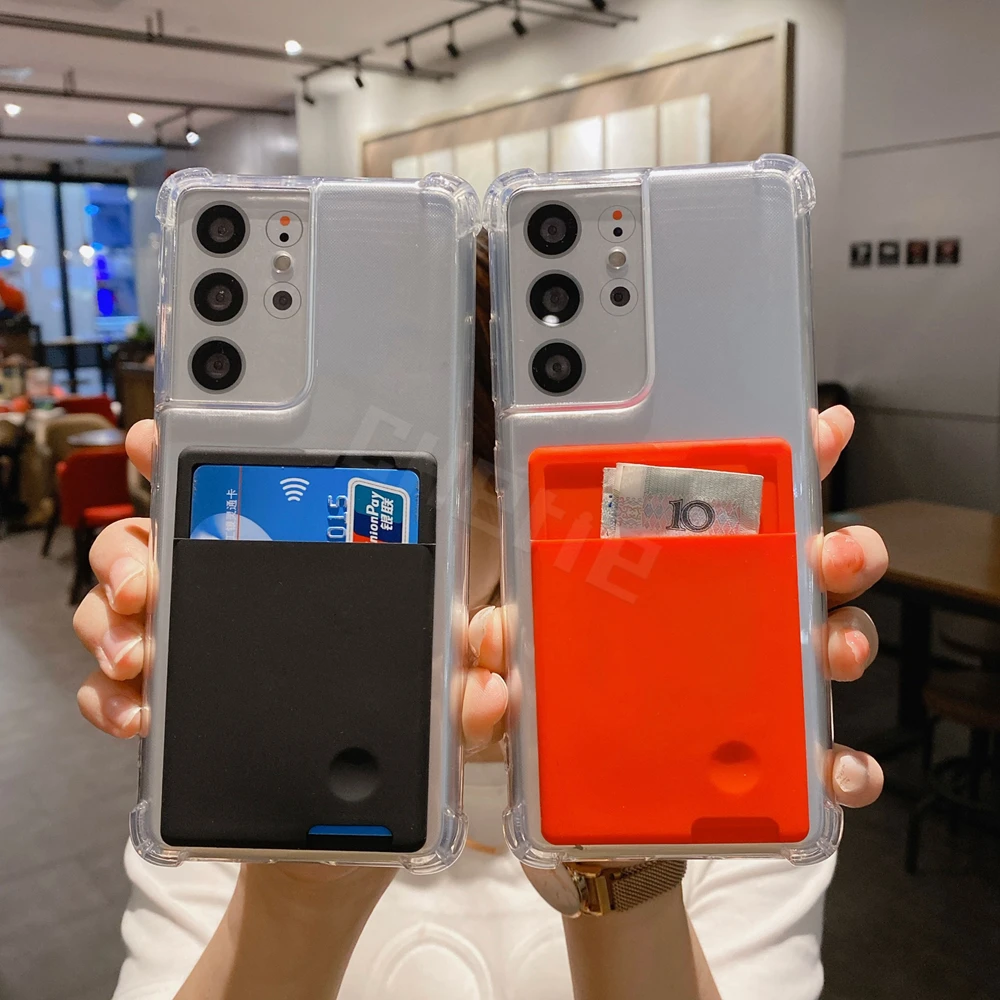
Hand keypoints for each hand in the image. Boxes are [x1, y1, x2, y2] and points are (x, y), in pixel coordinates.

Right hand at [72, 418, 508, 896]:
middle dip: (133, 552)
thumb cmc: (393, 764)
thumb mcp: (442, 724)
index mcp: (304, 579)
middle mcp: (238, 602)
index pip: (242, 501)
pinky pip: (109, 689)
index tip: (158, 442)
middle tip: (148, 586)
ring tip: (141, 659)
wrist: (335, 855)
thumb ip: (471, 692)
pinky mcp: (169, 713)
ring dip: (113, 622)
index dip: (192, 460)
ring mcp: (197, 655)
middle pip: (156, 542)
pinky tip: (135, 718)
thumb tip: (489, 652)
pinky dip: (107, 699)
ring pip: (120, 606)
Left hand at [468, 405, 887, 815]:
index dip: (780, 460)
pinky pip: (823, 755)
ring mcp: (755, 683)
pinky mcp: (771, 755)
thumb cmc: (553, 708)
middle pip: (803, 566)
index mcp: (672, 573)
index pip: (732, 501)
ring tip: (833, 648)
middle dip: (834, 548)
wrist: (573, 804)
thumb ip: (495, 653)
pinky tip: (833, 767)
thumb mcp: (515, 668)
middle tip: (826, 550)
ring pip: (828, 644)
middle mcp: (726, 616)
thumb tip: (489, 659)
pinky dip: (840, 762)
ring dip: (847, 638)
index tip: (814, 432)